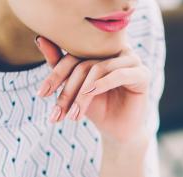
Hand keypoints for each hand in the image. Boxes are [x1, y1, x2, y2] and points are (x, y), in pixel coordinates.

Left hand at [35, 36, 151, 143]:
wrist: (118, 131)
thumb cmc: (96, 107)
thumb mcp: (74, 88)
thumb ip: (60, 64)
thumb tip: (40, 39)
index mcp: (101, 49)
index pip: (73, 55)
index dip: (56, 75)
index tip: (41, 95)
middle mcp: (117, 50)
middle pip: (84, 64)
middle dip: (68, 91)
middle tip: (57, 113)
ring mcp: (132, 60)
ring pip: (98, 70)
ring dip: (82, 94)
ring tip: (73, 114)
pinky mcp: (142, 74)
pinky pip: (119, 74)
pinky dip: (102, 85)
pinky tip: (90, 96)